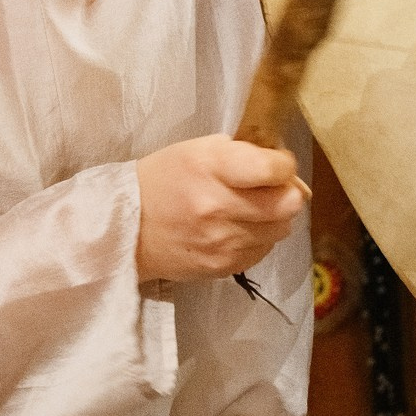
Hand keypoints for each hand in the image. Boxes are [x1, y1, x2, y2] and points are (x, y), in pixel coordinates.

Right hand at [135, 136, 305, 282]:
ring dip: (273, 218)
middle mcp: (219, 206)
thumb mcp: (197, 149)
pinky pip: (264, 251)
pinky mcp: (224, 266)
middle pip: (287, 203)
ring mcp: (223, 241)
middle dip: (285, 193)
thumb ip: (242, 152)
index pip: (274, 169)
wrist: (128, 229)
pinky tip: (236, 229)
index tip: (276, 163)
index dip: (283, 164)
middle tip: (269, 189)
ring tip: (249, 210)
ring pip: (281, 229)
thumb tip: (283, 167)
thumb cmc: (164, 180)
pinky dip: (258, 239)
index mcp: (212, 167)